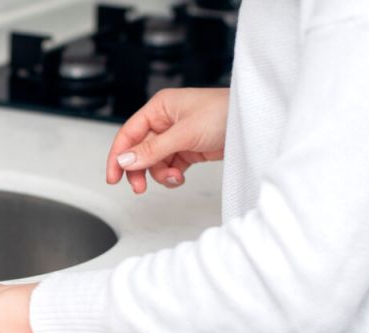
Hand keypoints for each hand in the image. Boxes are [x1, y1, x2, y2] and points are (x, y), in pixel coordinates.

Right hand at [108, 87, 228, 193]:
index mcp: (159, 108)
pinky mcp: (189, 149)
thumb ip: (152, 150)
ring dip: (161, 174)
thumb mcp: (183, 134)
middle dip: (140, 170)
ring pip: (155, 162)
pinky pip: (171, 166)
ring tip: (175, 178)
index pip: (129, 133)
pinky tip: (182, 177)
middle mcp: (165, 121)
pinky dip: (173, 175)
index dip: (118, 156)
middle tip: (140, 188)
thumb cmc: (224, 114)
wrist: (255, 122)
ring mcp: (177, 136)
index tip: (113, 178)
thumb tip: (124, 160)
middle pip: (139, 150)